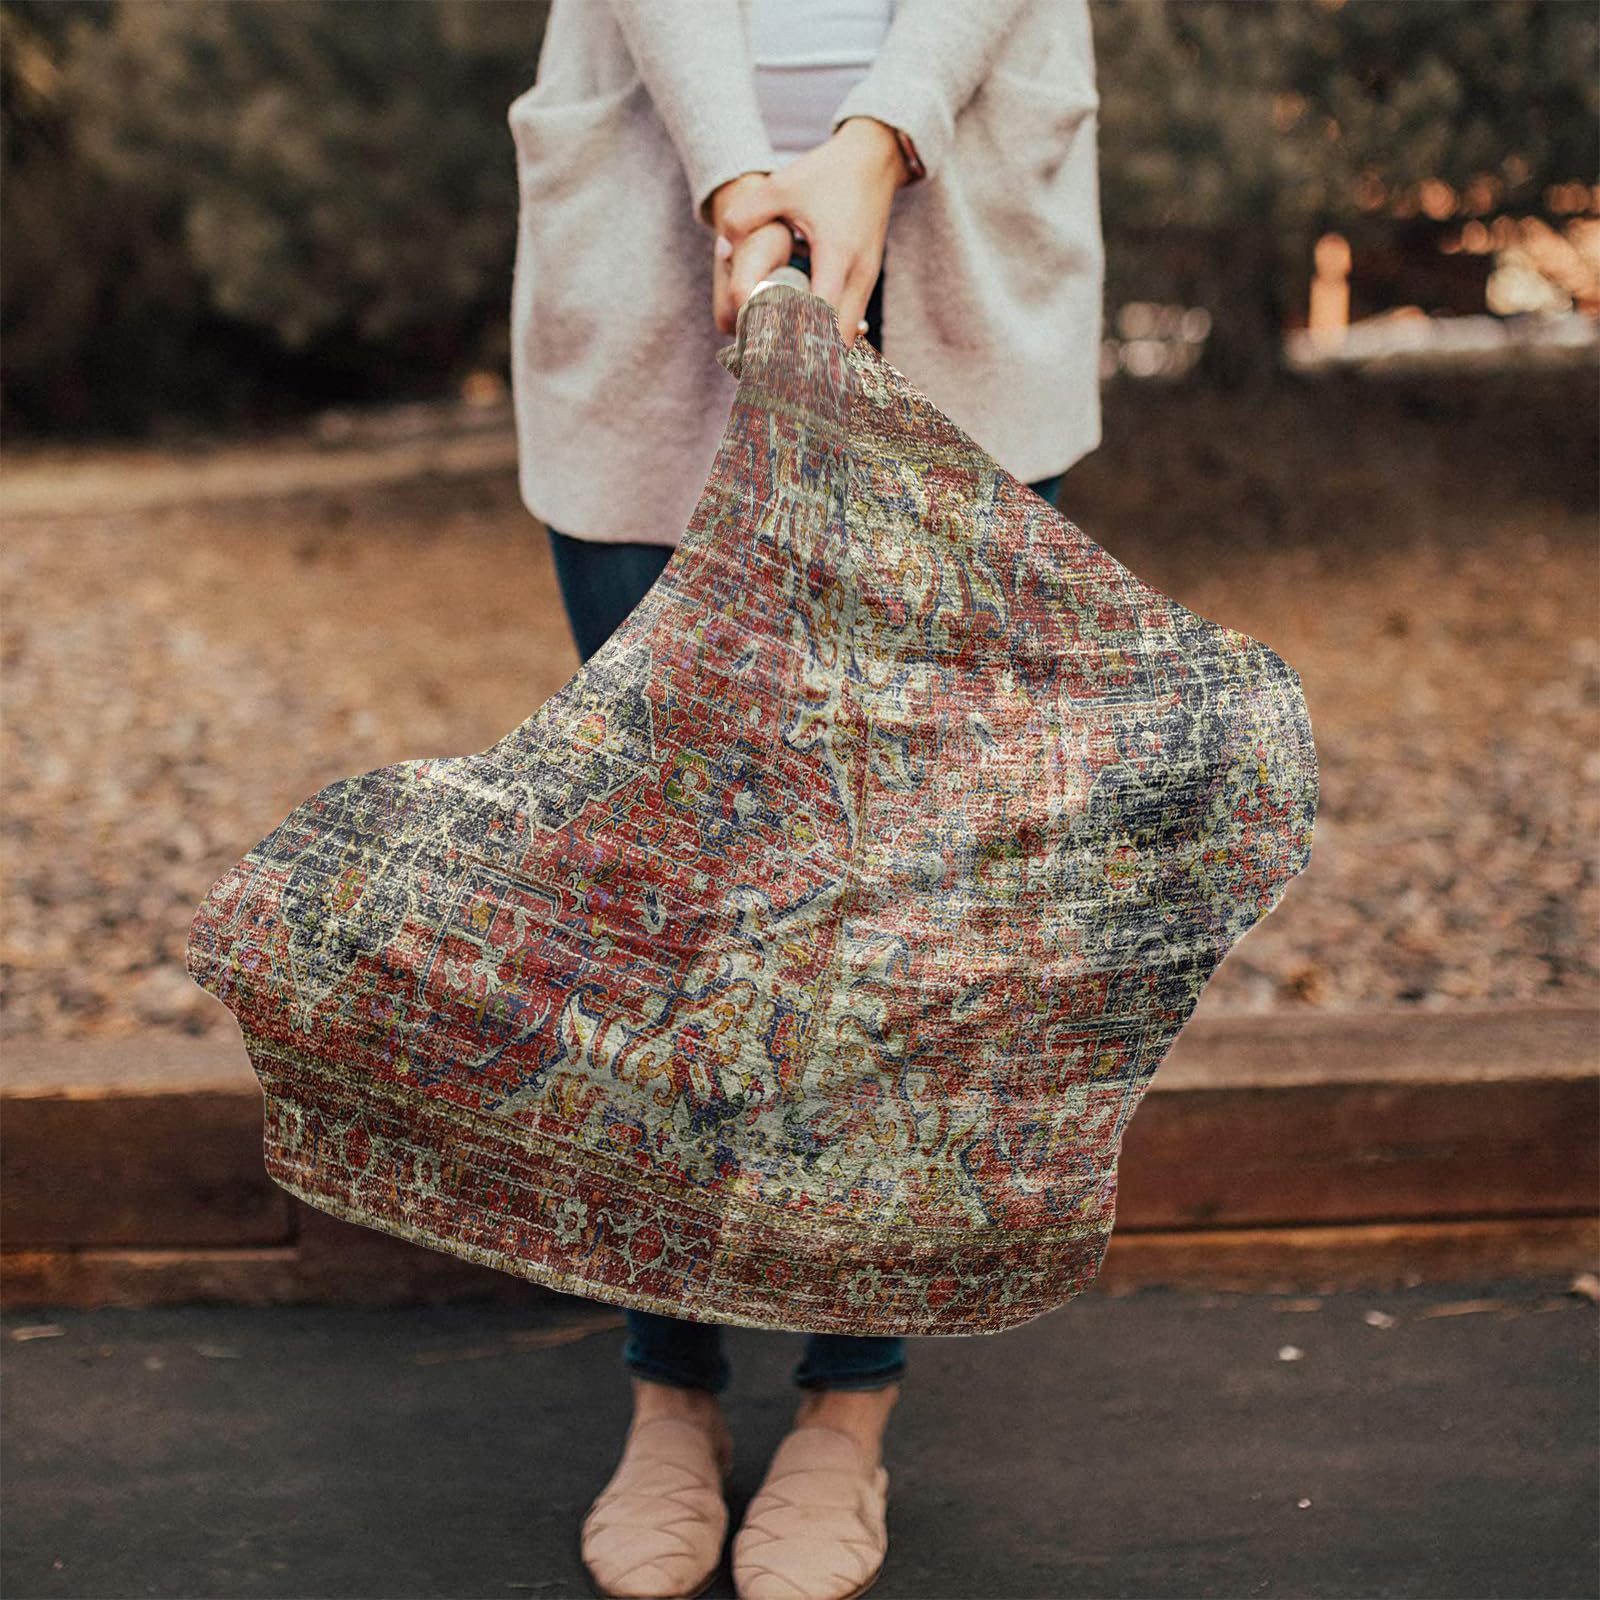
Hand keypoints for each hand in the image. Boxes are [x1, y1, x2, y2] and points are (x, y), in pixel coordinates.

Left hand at [708, 118, 907, 346]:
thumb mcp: (782, 186)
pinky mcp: (867, 281)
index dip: (797, 342)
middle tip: (776, 374)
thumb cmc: (827, 173)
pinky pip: (849, 323)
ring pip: (847, 337)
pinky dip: (830, 337)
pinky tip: (804, 344)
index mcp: (836, 255)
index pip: (820, 317)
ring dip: (821, 352)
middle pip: (839, 341)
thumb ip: (745, 215)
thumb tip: (722, 250)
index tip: (771, 359)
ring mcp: (867, 281)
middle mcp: (858, 275)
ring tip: (787, 365)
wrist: (874, 158)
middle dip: (810, 361)